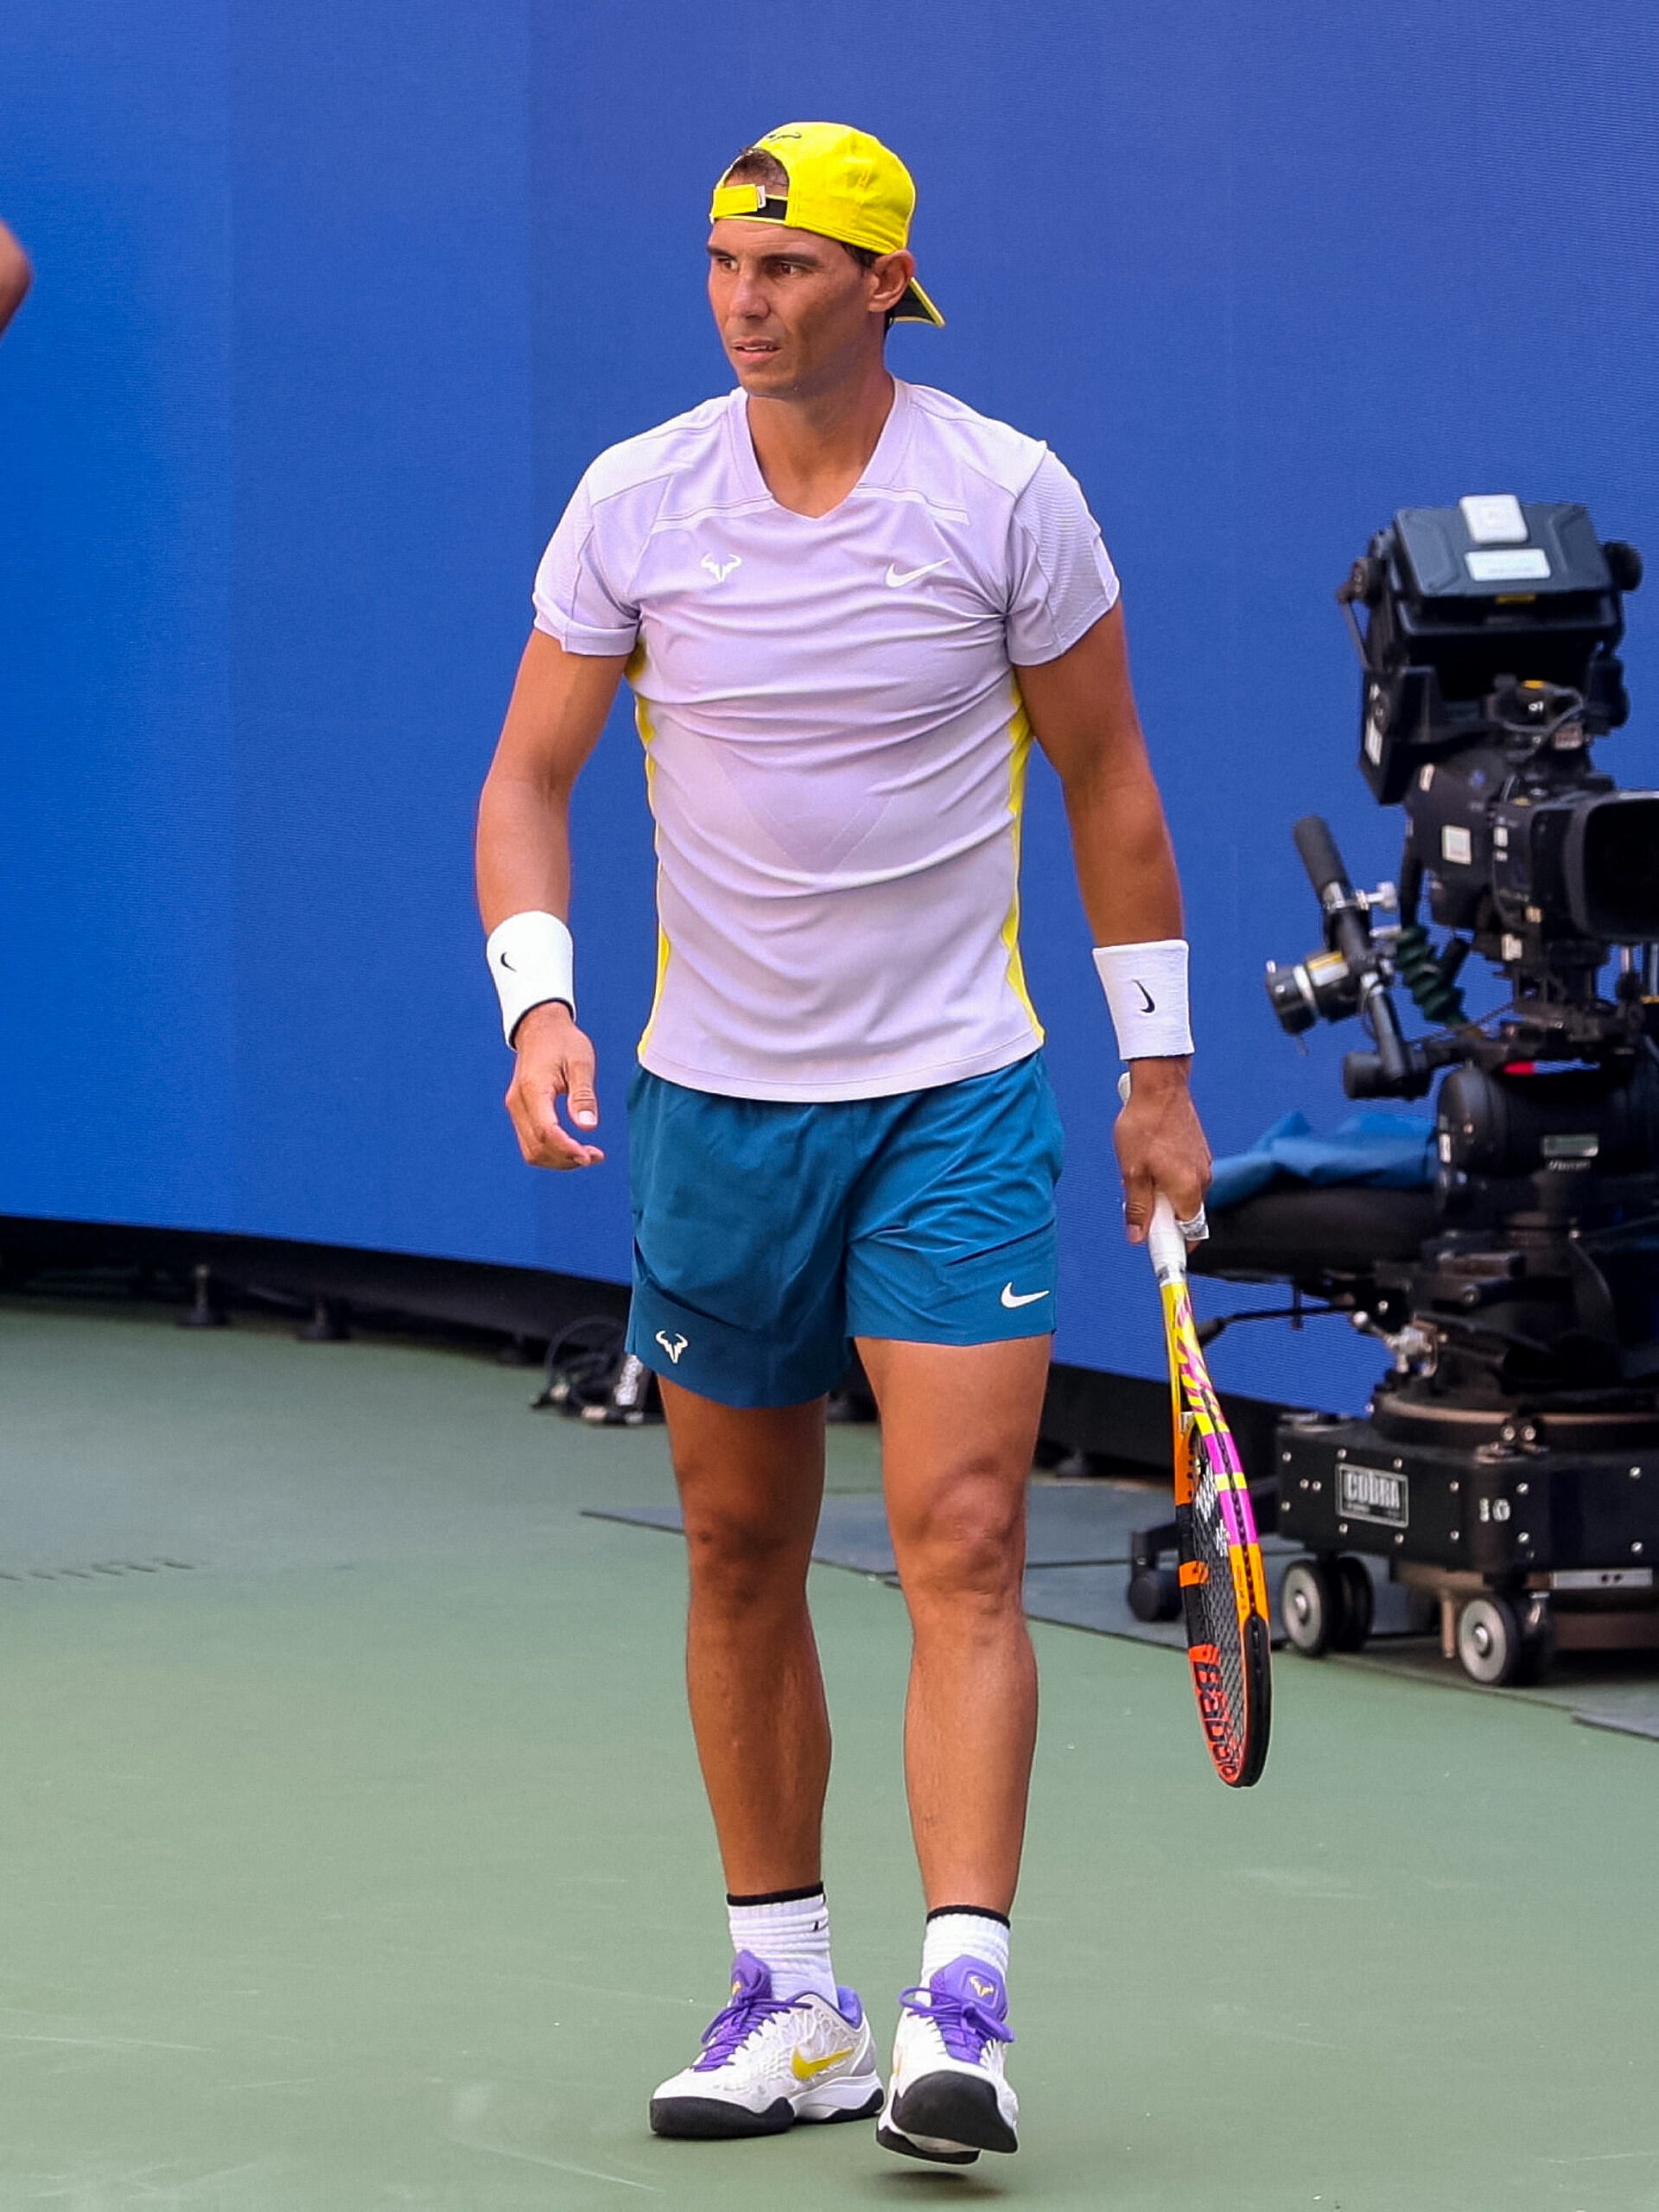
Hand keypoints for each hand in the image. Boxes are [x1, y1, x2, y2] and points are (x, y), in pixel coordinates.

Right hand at [505, 1002, 604, 1168]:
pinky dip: (551, 1152)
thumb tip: (587, 1127)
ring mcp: (515, 1109)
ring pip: (531, 1151)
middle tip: (595, 1156)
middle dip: (566, 1159)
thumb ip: (583, 1096)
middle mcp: (518, 1103)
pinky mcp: (519, 1113)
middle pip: (536, 1148)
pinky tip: (572, 1148)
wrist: (540, 1028)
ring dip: (558, 1160)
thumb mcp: (581, 1063)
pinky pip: (531, 1143)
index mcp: (533, 1089)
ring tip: (586, 1155)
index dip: (568, 1149)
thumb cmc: (562, 1042)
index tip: (591, 1157)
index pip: (546, 1131)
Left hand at [1113, 1059, 1209, 1243]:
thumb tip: (1138, 1236)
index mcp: (1188, 1189)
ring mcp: (1203, 1165)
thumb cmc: (1144, 1124)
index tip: (1158, 1252)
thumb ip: (1138, 1207)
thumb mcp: (1132, 1171)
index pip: (1190, 1234)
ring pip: (1184, 1196)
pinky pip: (1185, 1178)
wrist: (1159, 1086)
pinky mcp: (1199, 1152)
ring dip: (1164, 1196)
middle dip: (1163, 1218)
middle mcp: (1202, 1180)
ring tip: (1140, 1177)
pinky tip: (1149, 1163)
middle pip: (1186, 1216)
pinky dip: (1169, 1179)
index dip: (1173, 1246)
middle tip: (1138, 1210)